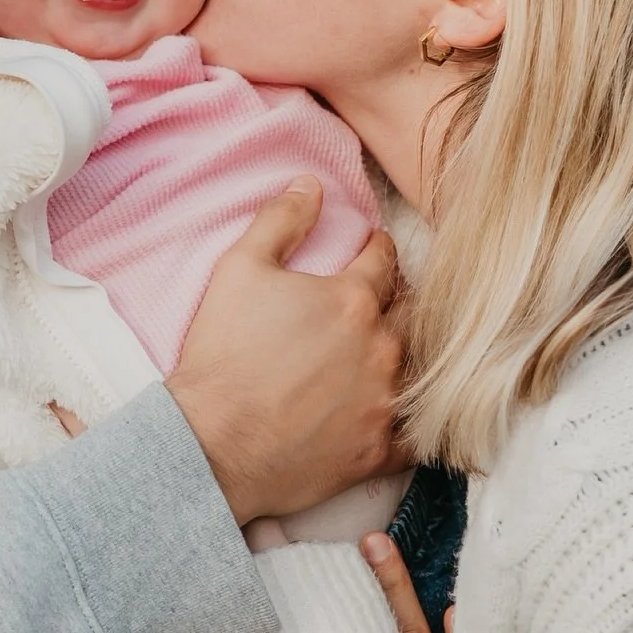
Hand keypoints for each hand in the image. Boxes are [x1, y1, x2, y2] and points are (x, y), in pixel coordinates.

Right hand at [166, 178, 405, 525]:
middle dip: (399, 298)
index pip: (384, 261)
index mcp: (353, 298)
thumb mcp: (238, 270)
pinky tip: (405, 412)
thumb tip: (310, 183)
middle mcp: (382, 346)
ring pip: (420, 367)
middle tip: (382, 298)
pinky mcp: (381, 449)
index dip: (377, 249)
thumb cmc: (222, 355)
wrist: (211, 444)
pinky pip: (421, 433)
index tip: (372, 249)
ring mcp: (386, 401)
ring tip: (389, 351)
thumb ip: (280, 220)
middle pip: (412, 311)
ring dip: (407, 354)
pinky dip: (416, 420)